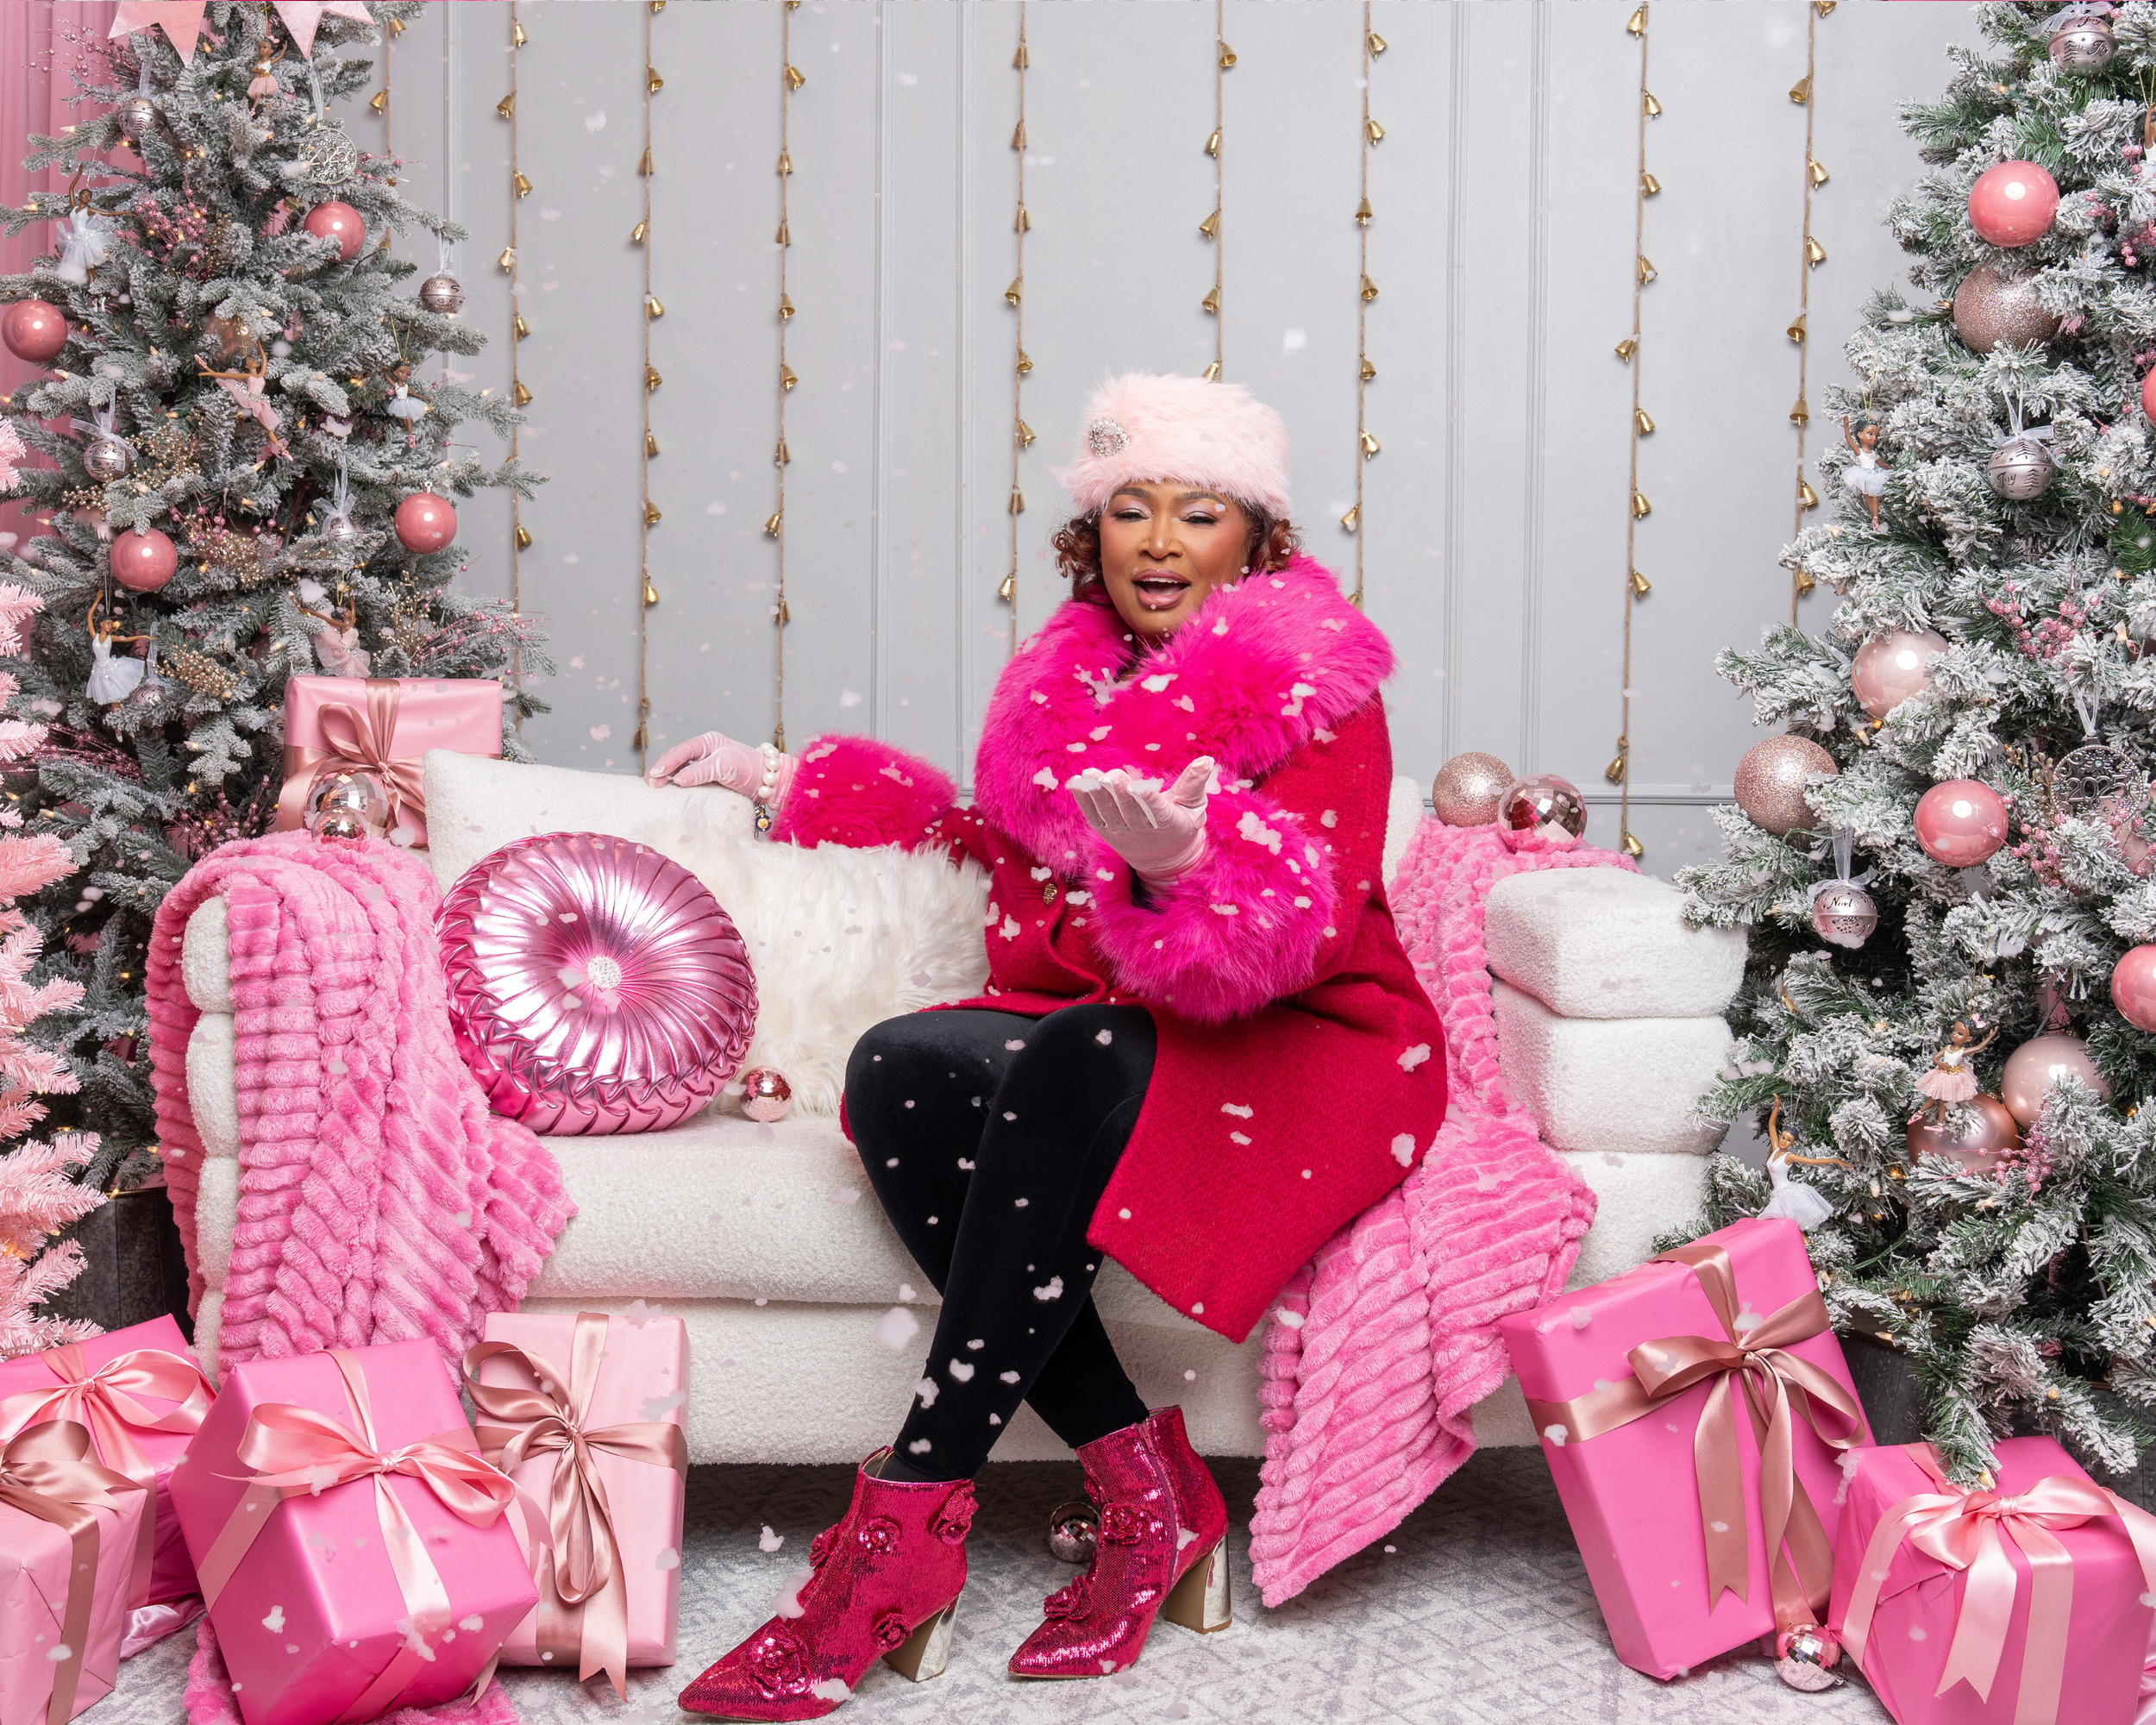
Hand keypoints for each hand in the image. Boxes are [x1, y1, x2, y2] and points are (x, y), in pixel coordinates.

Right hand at [644, 732, 794, 807]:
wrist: (767, 781)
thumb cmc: (748, 768)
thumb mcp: (724, 766)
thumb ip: (701, 771)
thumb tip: (677, 779)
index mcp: (708, 741)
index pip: (682, 751)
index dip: (667, 763)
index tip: (655, 775)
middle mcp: (704, 750)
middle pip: (676, 758)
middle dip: (662, 769)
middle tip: (649, 783)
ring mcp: (705, 763)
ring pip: (679, 768)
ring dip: (666, 776)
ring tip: (653, 786)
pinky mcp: (707, 777)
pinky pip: (687, 778)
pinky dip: (675, 782)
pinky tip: (667, 789)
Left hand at [1072, 758, 1213, 887]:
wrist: (1163, 858)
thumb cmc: (1181, 823)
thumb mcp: (1193, 804)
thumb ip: (1195, 782)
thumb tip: (1208, 760)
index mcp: (1167, 823)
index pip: (1156, 811)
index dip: (1147, 799)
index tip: (1139, 786)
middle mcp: (1141, 831)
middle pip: (1128, 811)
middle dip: (1120, 793)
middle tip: (1113, 775)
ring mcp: (1121, 832)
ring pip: (1107, 813)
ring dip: (1097, 794)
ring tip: (1090, 775)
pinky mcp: (1105, 831)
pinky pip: (1092, 815)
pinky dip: (1083, 799)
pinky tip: (1077, 781)